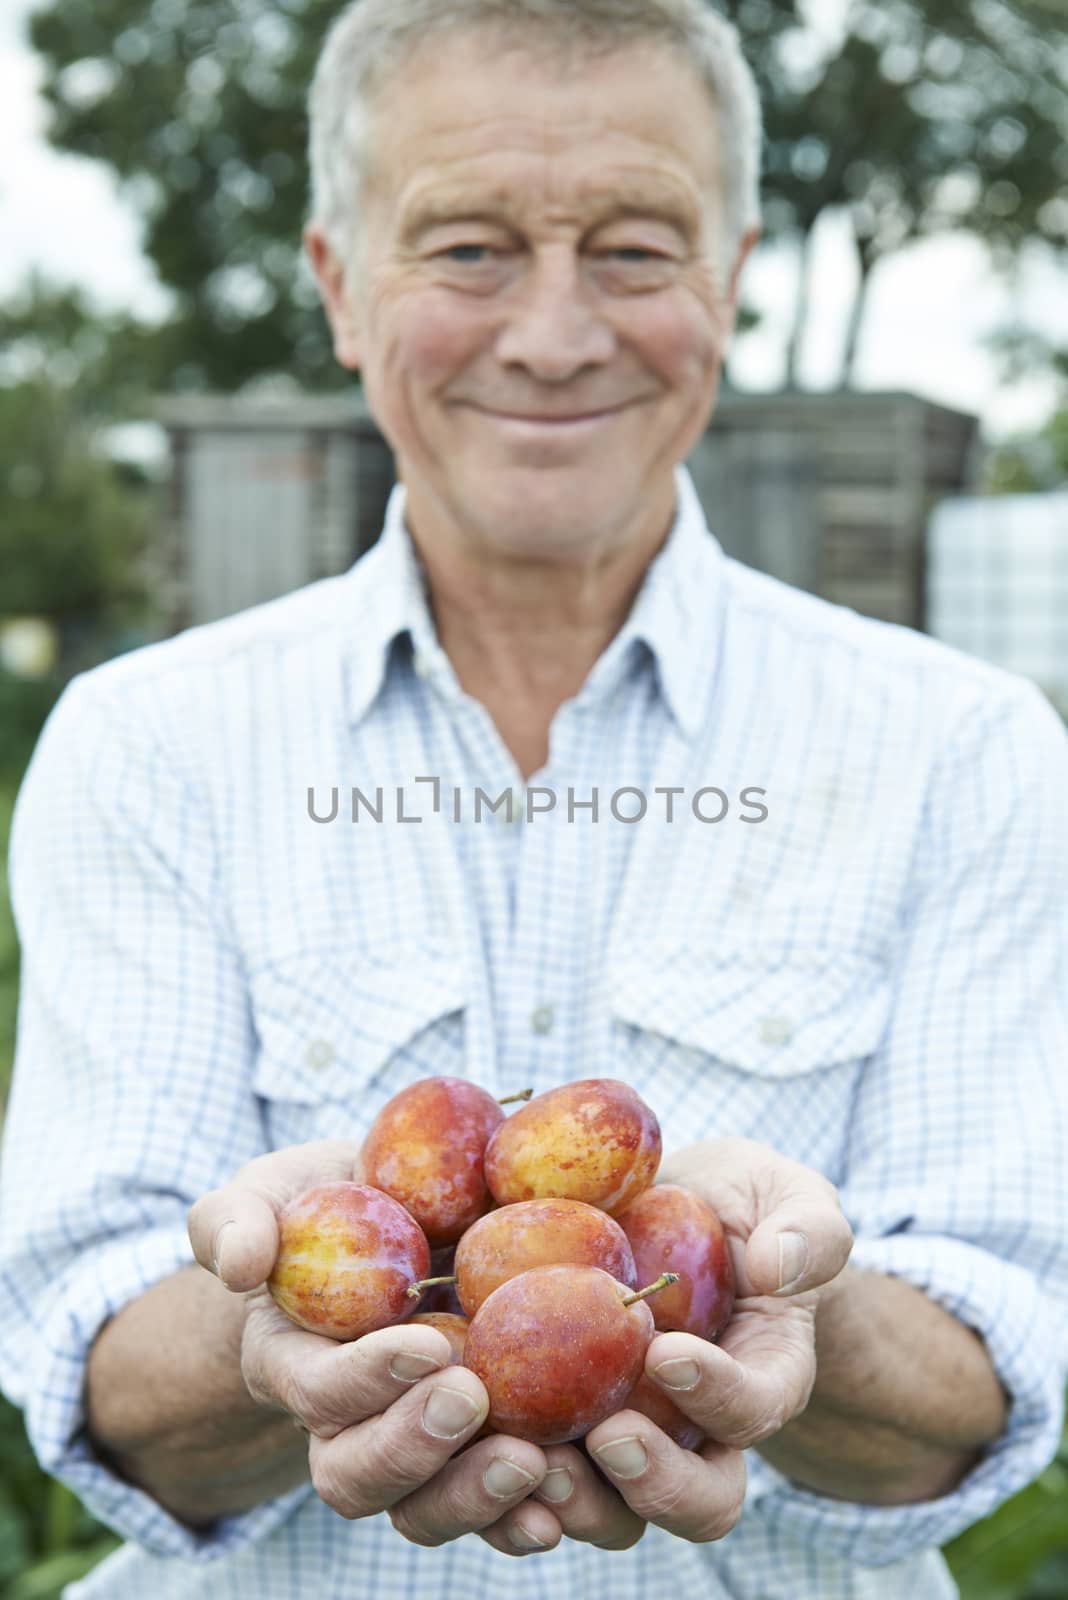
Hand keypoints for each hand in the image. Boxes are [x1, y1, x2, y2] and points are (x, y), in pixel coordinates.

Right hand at [187, 1141, 554, 1553]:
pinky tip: (570, 1492)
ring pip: (423, 1508)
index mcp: (293, 1362)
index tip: (429, 1344)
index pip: (319, 1391)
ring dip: (475, 1498)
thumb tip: (239, 1263)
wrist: (398, 1215)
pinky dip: (528, 1509)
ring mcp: (412, 1440)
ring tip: (535, 1466)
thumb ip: (237, 1216)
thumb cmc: (326, 1198)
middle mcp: (347, 1420)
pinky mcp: (473, 1443)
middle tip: (473, 1400)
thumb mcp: (274, 1189)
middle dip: (414, 1450)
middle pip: (358, 1475)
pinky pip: (491, 1505)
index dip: (367, 1379)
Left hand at [513, 1138, 852, 1547]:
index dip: (718, 1395)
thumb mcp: (784, 1194)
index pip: (754, 1410)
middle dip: (652, 1484)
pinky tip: (467, 1438)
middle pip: (692, 1499)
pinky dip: (500, 1476)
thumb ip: (808, 1227)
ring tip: (530, 1459)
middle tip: (608, 1436)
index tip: (668, 1350)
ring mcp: (628, 1435)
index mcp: (763, 1377)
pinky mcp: (558, 1422)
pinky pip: (534, 1480)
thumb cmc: (737, 1202)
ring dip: (574, 1499)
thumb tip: (780, 1268)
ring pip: (611, 1512)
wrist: (664, 1211)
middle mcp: (698, 1429)